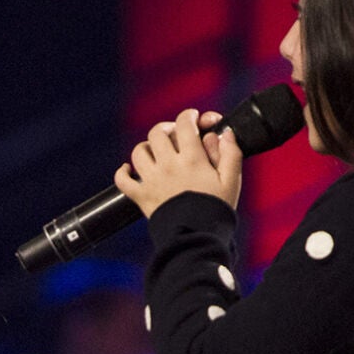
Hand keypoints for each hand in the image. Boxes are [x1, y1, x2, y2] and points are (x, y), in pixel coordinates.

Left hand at [113, 107, 243, 217]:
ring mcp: (152, 180)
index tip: (193, 118)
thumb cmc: (216, 210)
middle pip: (157, 132)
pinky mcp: (141, 196)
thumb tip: (224, 132)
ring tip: (156, 152)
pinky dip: (123, 172)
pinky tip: (129, 170)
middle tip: (174, 134)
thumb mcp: (231, 180)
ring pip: (139, 151)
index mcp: (192, 159)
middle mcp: (168, 165)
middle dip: (166, 128)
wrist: (196, 238)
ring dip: (147, 147)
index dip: (189, 116)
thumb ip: (230, 153)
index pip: (184, 124)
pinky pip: (122, 180)